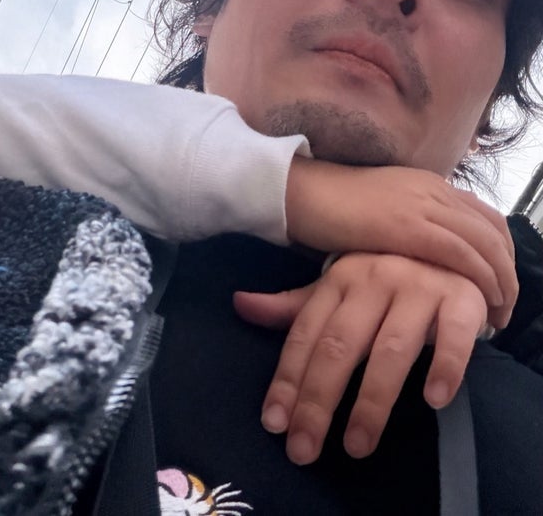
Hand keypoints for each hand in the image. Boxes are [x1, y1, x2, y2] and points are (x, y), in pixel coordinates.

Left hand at [234, 252, 487, 464]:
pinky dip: (444, 366)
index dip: (287, 380)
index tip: (274, 424)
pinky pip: (453, 336)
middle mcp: (373, 281)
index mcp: (338, 280)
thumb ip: (293, 307)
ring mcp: (418, 288)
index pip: (305, 335)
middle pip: (339, 346)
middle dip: (317, 400)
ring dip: (372, 400)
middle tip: (303, 449)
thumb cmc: (385, 280)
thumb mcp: (338, 290)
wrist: (450, 250)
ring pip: (391, 348)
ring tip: (356, 445)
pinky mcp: (461, 299)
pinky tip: (433, 400)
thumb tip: (239, 304)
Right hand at [285, 157, 515, 327]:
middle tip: (504, 307)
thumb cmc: (330, 207)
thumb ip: (404, 226)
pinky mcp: (411, 227)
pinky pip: (463, 254)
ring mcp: (424, 206)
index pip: (484, 217)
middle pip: (493, 231)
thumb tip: (418, 258)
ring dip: (502, 282)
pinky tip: (481, 302)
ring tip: (498, 314)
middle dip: (508, 271)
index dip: (500, 252)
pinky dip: (481, 279)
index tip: (498, 283)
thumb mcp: (379, 212)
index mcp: (428, 184)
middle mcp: (434, 191)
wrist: (302, 193)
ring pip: (486, 244)